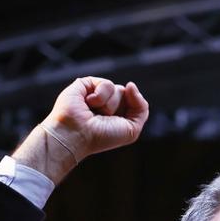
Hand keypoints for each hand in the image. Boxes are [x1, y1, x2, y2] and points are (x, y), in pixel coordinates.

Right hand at [14, 77, 149, 184]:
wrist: (78, 134)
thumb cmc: (101, 136)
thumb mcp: (131, 129)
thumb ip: (141, 108)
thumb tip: (130, 84)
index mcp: (117, 114)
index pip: (134, 102)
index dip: (130, 110)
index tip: (117, 122)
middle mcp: (107, 102)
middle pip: (126, 94)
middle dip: (118, 108)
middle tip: (103, 118)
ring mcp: (96, 93)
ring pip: (118, 89)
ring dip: (109, 104)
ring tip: (93, 112)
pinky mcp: (85, 84)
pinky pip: (106, 84)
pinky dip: (100, 96)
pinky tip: (88, 103)